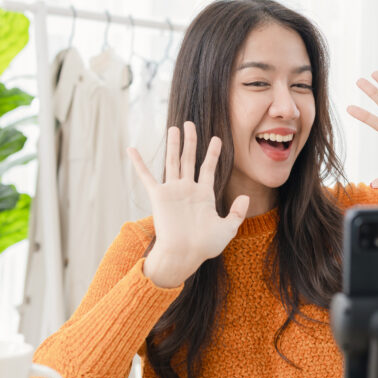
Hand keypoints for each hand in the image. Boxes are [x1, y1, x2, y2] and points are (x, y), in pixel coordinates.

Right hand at [128, 121, 249, 287]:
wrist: (184, 254)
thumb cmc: (204, 246)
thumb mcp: (228, 229)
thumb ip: (237, 212)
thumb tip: (245, 196)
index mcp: (204, 195)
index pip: (208, 167)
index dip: (213, 153)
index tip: (217, 138)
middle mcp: (188, 189)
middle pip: (189, 159)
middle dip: (191, 141)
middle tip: (190, 123)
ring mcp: (173, 191)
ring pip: (173, 161)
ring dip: (173, 144)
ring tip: (174, 127)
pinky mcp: (158, 196)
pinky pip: (146, 176)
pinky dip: (139, 163)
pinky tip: (131, 149)